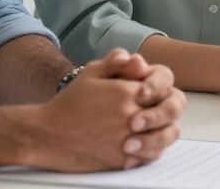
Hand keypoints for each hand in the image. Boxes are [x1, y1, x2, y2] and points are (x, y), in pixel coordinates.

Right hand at [26, 49, 183, 171]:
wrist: (48, 134)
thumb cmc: (69, 104)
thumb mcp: (91, 73)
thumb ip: (117, 62)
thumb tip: (137, 59)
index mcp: (128, 91)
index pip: (165, 86)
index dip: (161, 88)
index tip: (151, 91)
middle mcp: (132, 115)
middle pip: (171, 110)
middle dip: (168, 108)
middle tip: (158, 110)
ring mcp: (129, 139)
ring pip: (166, 135)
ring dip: (164, 130)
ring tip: (154, 128)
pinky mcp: (123, 159)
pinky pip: (150, 156)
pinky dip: (151, 150)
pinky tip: (143, 144)